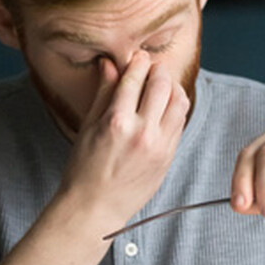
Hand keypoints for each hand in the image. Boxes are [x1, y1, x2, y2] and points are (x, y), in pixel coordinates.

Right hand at [59, 50, 189, 230]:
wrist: (96, 207)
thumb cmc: (84, 168)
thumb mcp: (88, 126)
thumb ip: (104, 92)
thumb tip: (109, 63)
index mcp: (116, 122)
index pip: (135, 78)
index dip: (138, 62)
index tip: (137, 57)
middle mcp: (141, 132)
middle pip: (162, 84)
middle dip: (158, 69)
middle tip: (152, 66)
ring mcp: (159, 145)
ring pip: (179, 101)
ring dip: (172, 86)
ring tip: (161, 84)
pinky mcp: (169, 156)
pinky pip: (180, 121)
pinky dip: (175, 107)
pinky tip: (165, 105)